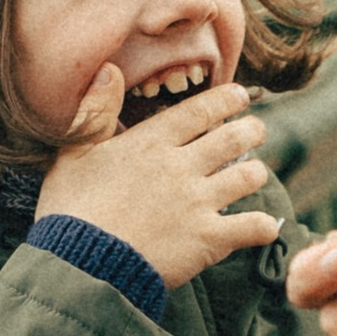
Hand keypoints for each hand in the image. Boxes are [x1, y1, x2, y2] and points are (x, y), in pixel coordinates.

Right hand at [38, 70, 280, 289]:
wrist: (80, 265)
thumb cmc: (70, 210)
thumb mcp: (72, 154)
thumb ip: (95, 111)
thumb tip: (108, 70)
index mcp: (150, 143)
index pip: (198, 111)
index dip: (225, 101)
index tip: (240, 97)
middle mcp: (181, 167)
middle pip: (232, 139)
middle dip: (251, 131)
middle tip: (257, 131)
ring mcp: (198, 203)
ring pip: (247, 178)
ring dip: (256, 174)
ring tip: (257, 174)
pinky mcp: (207, 239)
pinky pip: (251, 227)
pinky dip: (264, 226)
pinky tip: (266, 226)